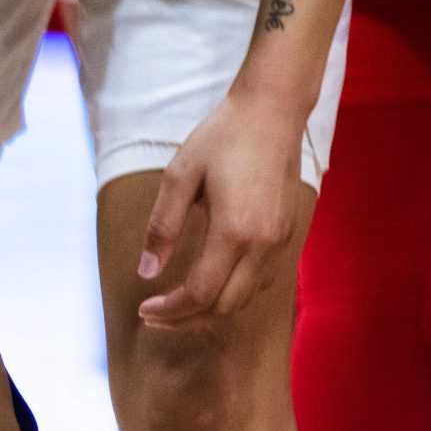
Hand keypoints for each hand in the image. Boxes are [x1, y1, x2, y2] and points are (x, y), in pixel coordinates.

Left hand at [134, 86, 308, 325]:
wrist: (273, 111)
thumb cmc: (223, 137)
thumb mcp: (179, 176)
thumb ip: (161, 227)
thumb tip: (147, 272)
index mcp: (234, 231)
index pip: (200, 294)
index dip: (170, 310)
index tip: (144, 310)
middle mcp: (263, 244)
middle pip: (224, 306)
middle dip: (186, 319)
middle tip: (155, 315)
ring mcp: (280, 242)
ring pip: (245, 299)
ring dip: (210, 310)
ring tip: (178, 307)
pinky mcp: (287, 235)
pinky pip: (260, 281)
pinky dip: (232, 293)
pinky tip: (210, 285)